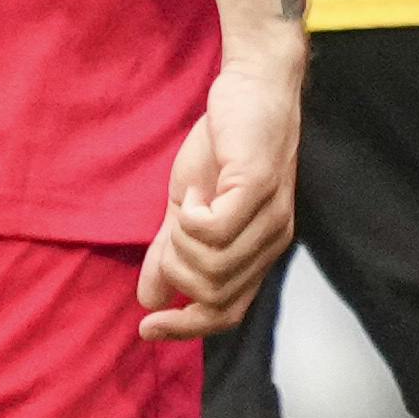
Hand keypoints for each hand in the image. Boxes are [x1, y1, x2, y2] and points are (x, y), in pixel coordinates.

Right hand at [144, 41, 300, 339]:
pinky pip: (213, 231)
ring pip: (211, 268)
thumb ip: (169, 253)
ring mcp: (270, 217)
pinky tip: (193, 193)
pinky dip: (190, 217)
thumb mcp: (185, 207)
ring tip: (183, 205)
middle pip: (212, 297)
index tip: (146, 328)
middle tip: (171, 230)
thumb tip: (148, 298)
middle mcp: (272, 242)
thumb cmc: (223, 146)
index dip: (186, 329)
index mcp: (258, 253)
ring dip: (180, 241)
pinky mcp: (259, 187)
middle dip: (175, 270)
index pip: (227, 315)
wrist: (251, 88)